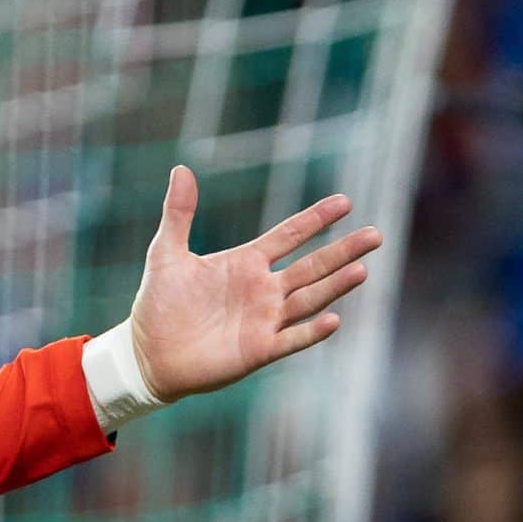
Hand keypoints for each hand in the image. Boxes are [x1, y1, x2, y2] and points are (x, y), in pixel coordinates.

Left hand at [127, 166, 381, 400]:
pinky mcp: (259, 349)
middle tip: (375, 235)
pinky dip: (311, 331)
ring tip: (362, 268)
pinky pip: (291, 339)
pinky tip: (333, 319)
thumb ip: (178, 213)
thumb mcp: (166, 253)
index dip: (316, 219)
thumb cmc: (158, 303)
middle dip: (342, 250)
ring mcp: (264, 320)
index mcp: (246, 263)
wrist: (147, 352)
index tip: (345, 202)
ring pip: (309, 299)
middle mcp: (263, 290)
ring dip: (335, 285)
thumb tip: (181, 169)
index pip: (290, 235)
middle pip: (312, 266)